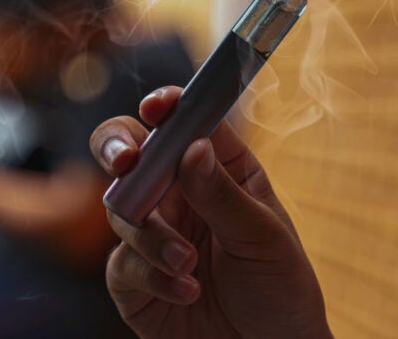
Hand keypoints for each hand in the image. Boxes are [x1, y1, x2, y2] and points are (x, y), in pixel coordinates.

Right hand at [90, 87, 331, 337]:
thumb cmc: (279, 288)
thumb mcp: (263, 237)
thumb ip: (223, 194)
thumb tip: (192, 147)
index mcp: (219, 171)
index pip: (187, 124)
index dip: (168, 106)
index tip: (159, 107)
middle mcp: (180, 195)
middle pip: (132, 152)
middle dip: (118, 148)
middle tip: (127, 162)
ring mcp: (153, 234)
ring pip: (121, 208)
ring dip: (152, 235)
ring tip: (188, 263)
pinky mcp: (134, 278)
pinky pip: (123, 262)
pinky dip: (152, 275)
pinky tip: (186, 291)